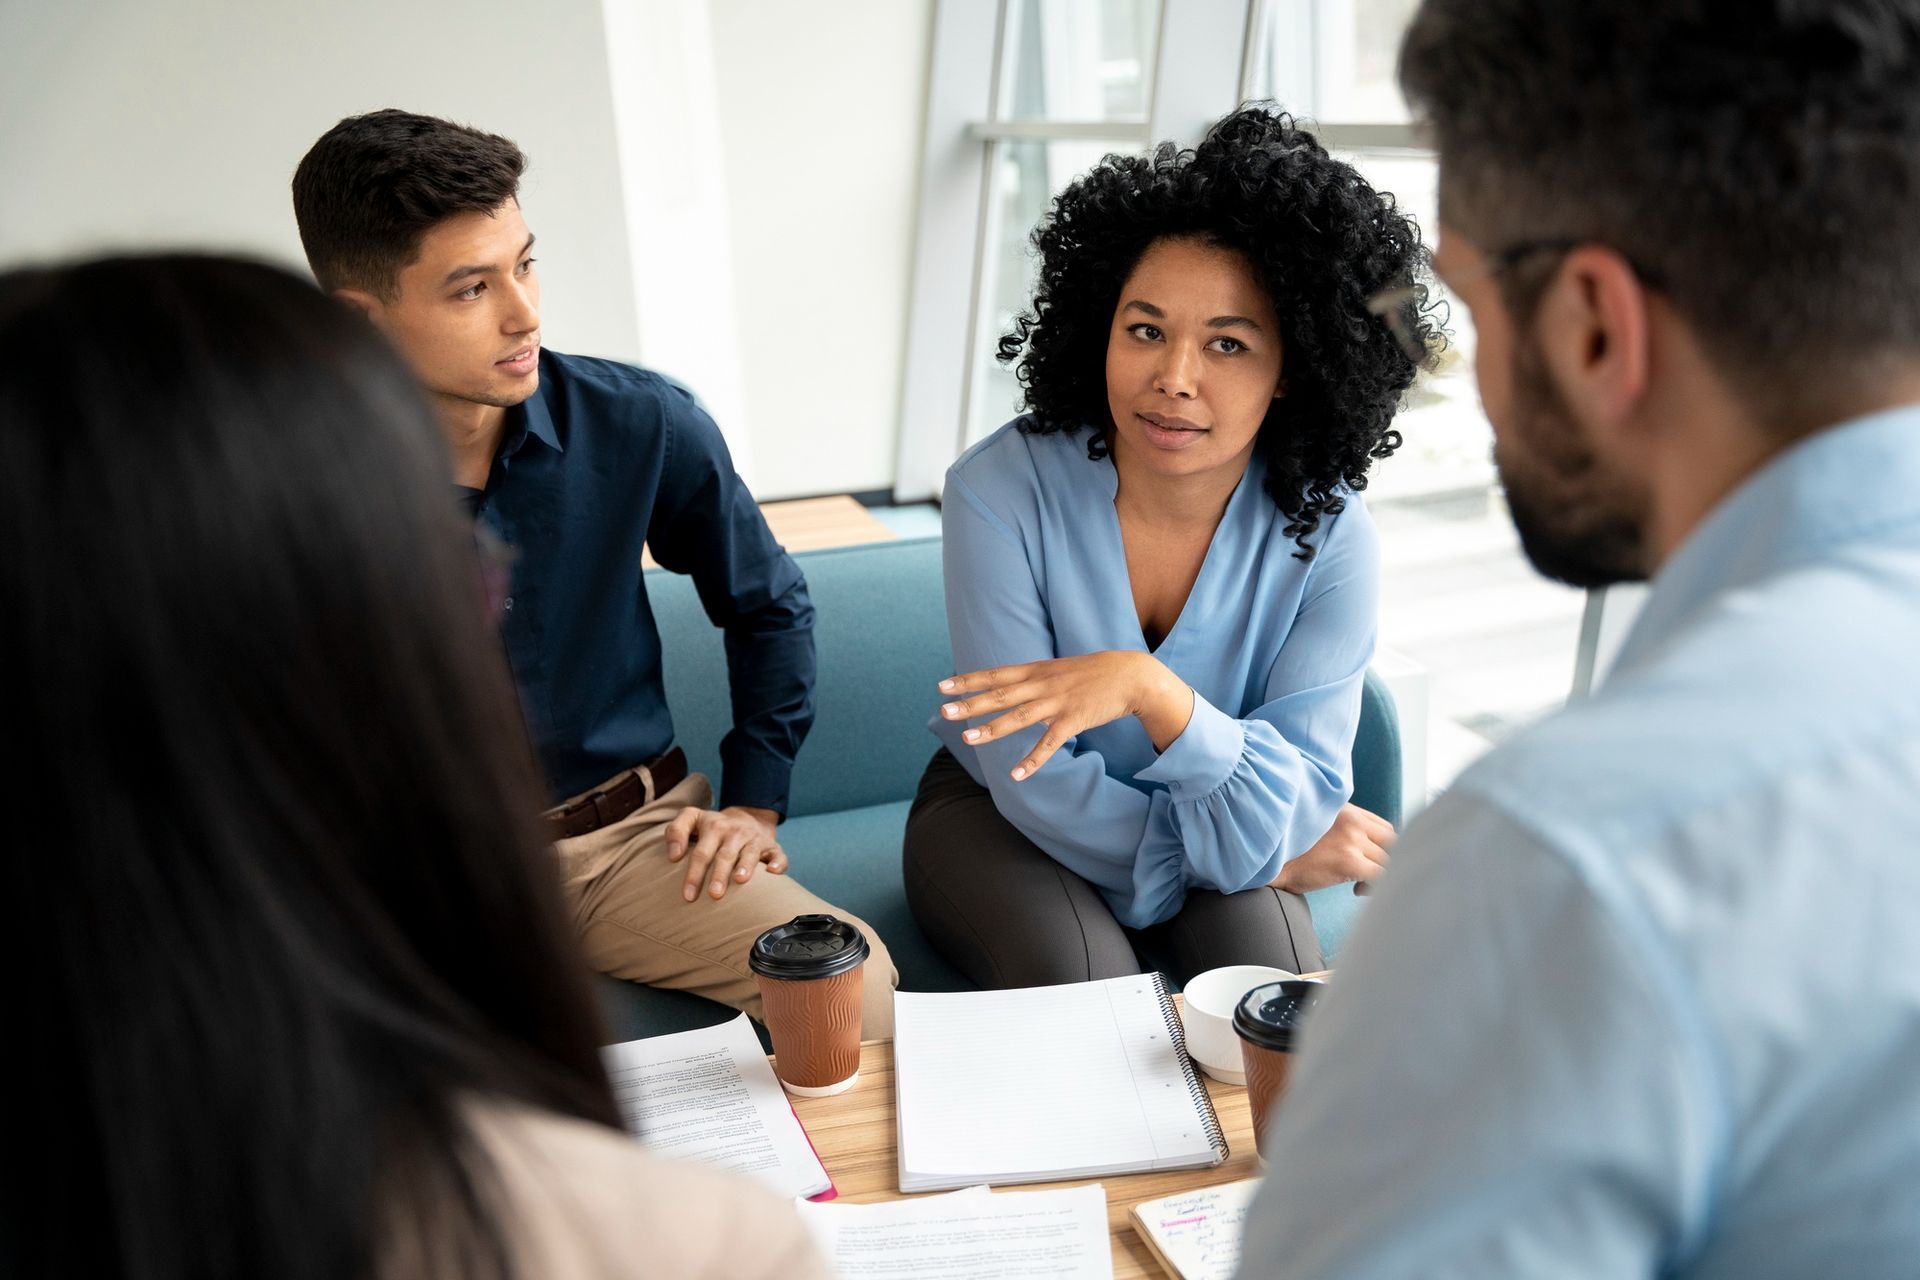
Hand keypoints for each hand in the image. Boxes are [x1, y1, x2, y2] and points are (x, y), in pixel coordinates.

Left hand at [664, 805, 787, 900]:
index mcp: (713, 826)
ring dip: (746, 867)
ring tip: (739, 881)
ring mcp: (755, 839)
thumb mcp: (692, 818)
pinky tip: (773, 873)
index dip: (694, 871)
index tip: (687, 893)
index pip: (701, 850)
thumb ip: (675, 831)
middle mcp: (734, 832)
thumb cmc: (713, 827)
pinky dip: (778, 863)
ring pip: (750, 853)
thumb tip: (673, 857)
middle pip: (725, 854)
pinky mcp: (772, 847)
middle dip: (719, 875)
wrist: (749, 817)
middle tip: (713, 895)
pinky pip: (778, 855)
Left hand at [939, 652, 1194, 779]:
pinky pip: (1049, 743)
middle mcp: (1042, 685)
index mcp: (1037, 671)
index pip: (996, 675)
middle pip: (1000, 695)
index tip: (942, 686)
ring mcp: (1057, 702)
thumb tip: (1013, 691)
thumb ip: (1035, 680)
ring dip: (992, 729)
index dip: (968, 680)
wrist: (1132, 675)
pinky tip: (1016, 774)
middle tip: (943, 711)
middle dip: (970, 704)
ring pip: (1018, 717)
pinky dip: (1032, 759)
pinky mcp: (1073, 720)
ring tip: (967, 739)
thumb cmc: (1095, 673)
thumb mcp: (1059, 669)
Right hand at [1270, 804, 1395, 894]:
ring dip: (1380, 875)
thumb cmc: (1288, 850)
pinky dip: (1375, 887)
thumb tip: (1361, 846)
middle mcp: (1352, 820)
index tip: (1369, 861)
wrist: (1268, 863)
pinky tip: (1356, 891)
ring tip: (1359, 885)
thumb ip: (1340, 828)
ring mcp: (1352, 840)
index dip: (1381, 847)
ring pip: (1389, 859)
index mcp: (1346, 809)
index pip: (1384, 827)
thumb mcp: (1316, 826)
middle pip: (1392, 841)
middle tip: (1369, 874)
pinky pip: (1381, 876)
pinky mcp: (1350, 862)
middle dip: (1386, 860)